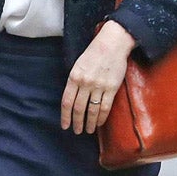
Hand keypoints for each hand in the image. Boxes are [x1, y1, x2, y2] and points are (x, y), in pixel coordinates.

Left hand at [60, 20, 135, 134]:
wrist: (111, 44)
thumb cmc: (93, 53)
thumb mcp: (78, 65)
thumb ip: (74, 82)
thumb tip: (72, 99)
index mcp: (74, 77)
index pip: (67, 101)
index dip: (65, 116)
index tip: (65, 126)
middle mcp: (85, 83)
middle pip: (78, 108)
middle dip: (77, 122)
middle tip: (76, 131)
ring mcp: (99, 86)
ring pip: (92, 110)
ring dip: (89, 123)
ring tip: (88, 130)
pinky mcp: (111, 88)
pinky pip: (105, 107)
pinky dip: (101, 117)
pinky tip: (99, 123)